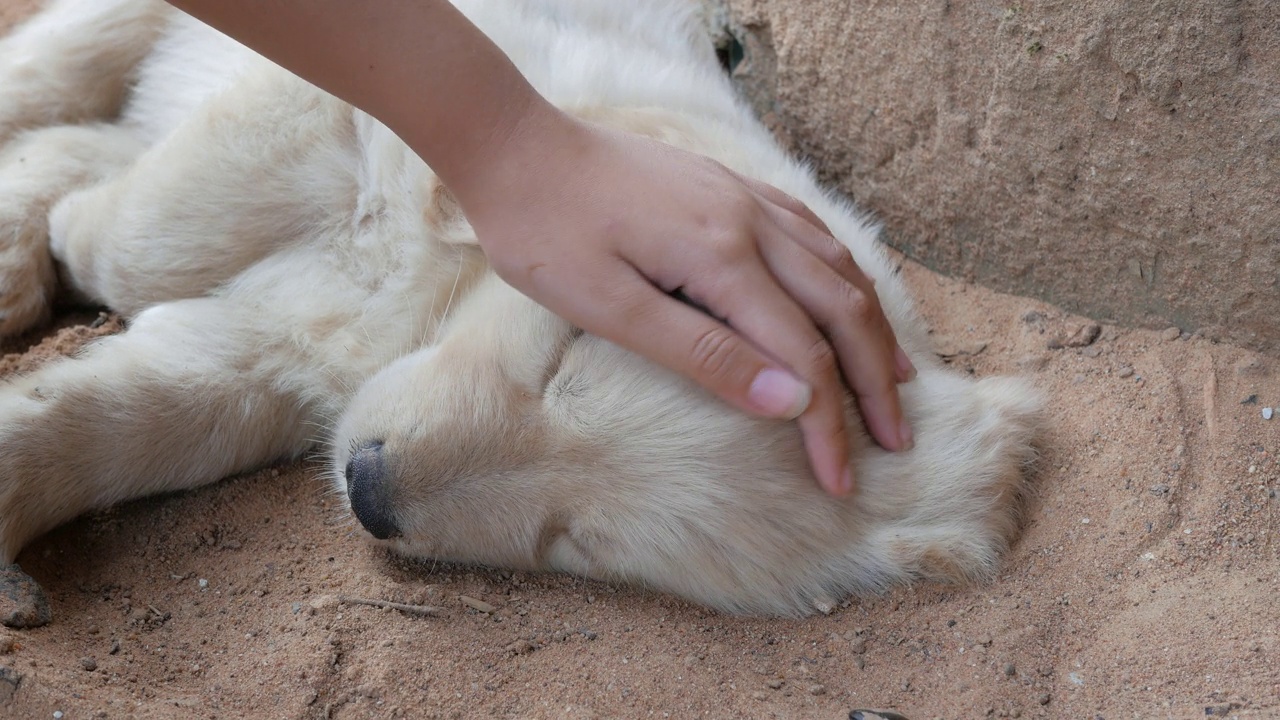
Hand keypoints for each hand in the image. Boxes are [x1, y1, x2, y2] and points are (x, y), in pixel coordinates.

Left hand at [450, 108, 914, 495]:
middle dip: (874, 382)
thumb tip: (790, 402)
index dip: (828, 424)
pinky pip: (810, 232)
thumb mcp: (610, 305)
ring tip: (894, 378)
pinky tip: (847, 295)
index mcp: (721, 257)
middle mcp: (749, 221)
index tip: (841, 478)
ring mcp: (743, 197)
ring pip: (836, 268)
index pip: (802, 357)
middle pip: (842, 310)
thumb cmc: (545, 232)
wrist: (515, 146)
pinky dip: (843, 276)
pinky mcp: (728, 187)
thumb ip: (703, 353)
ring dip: (871, 328)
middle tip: (896, 439)